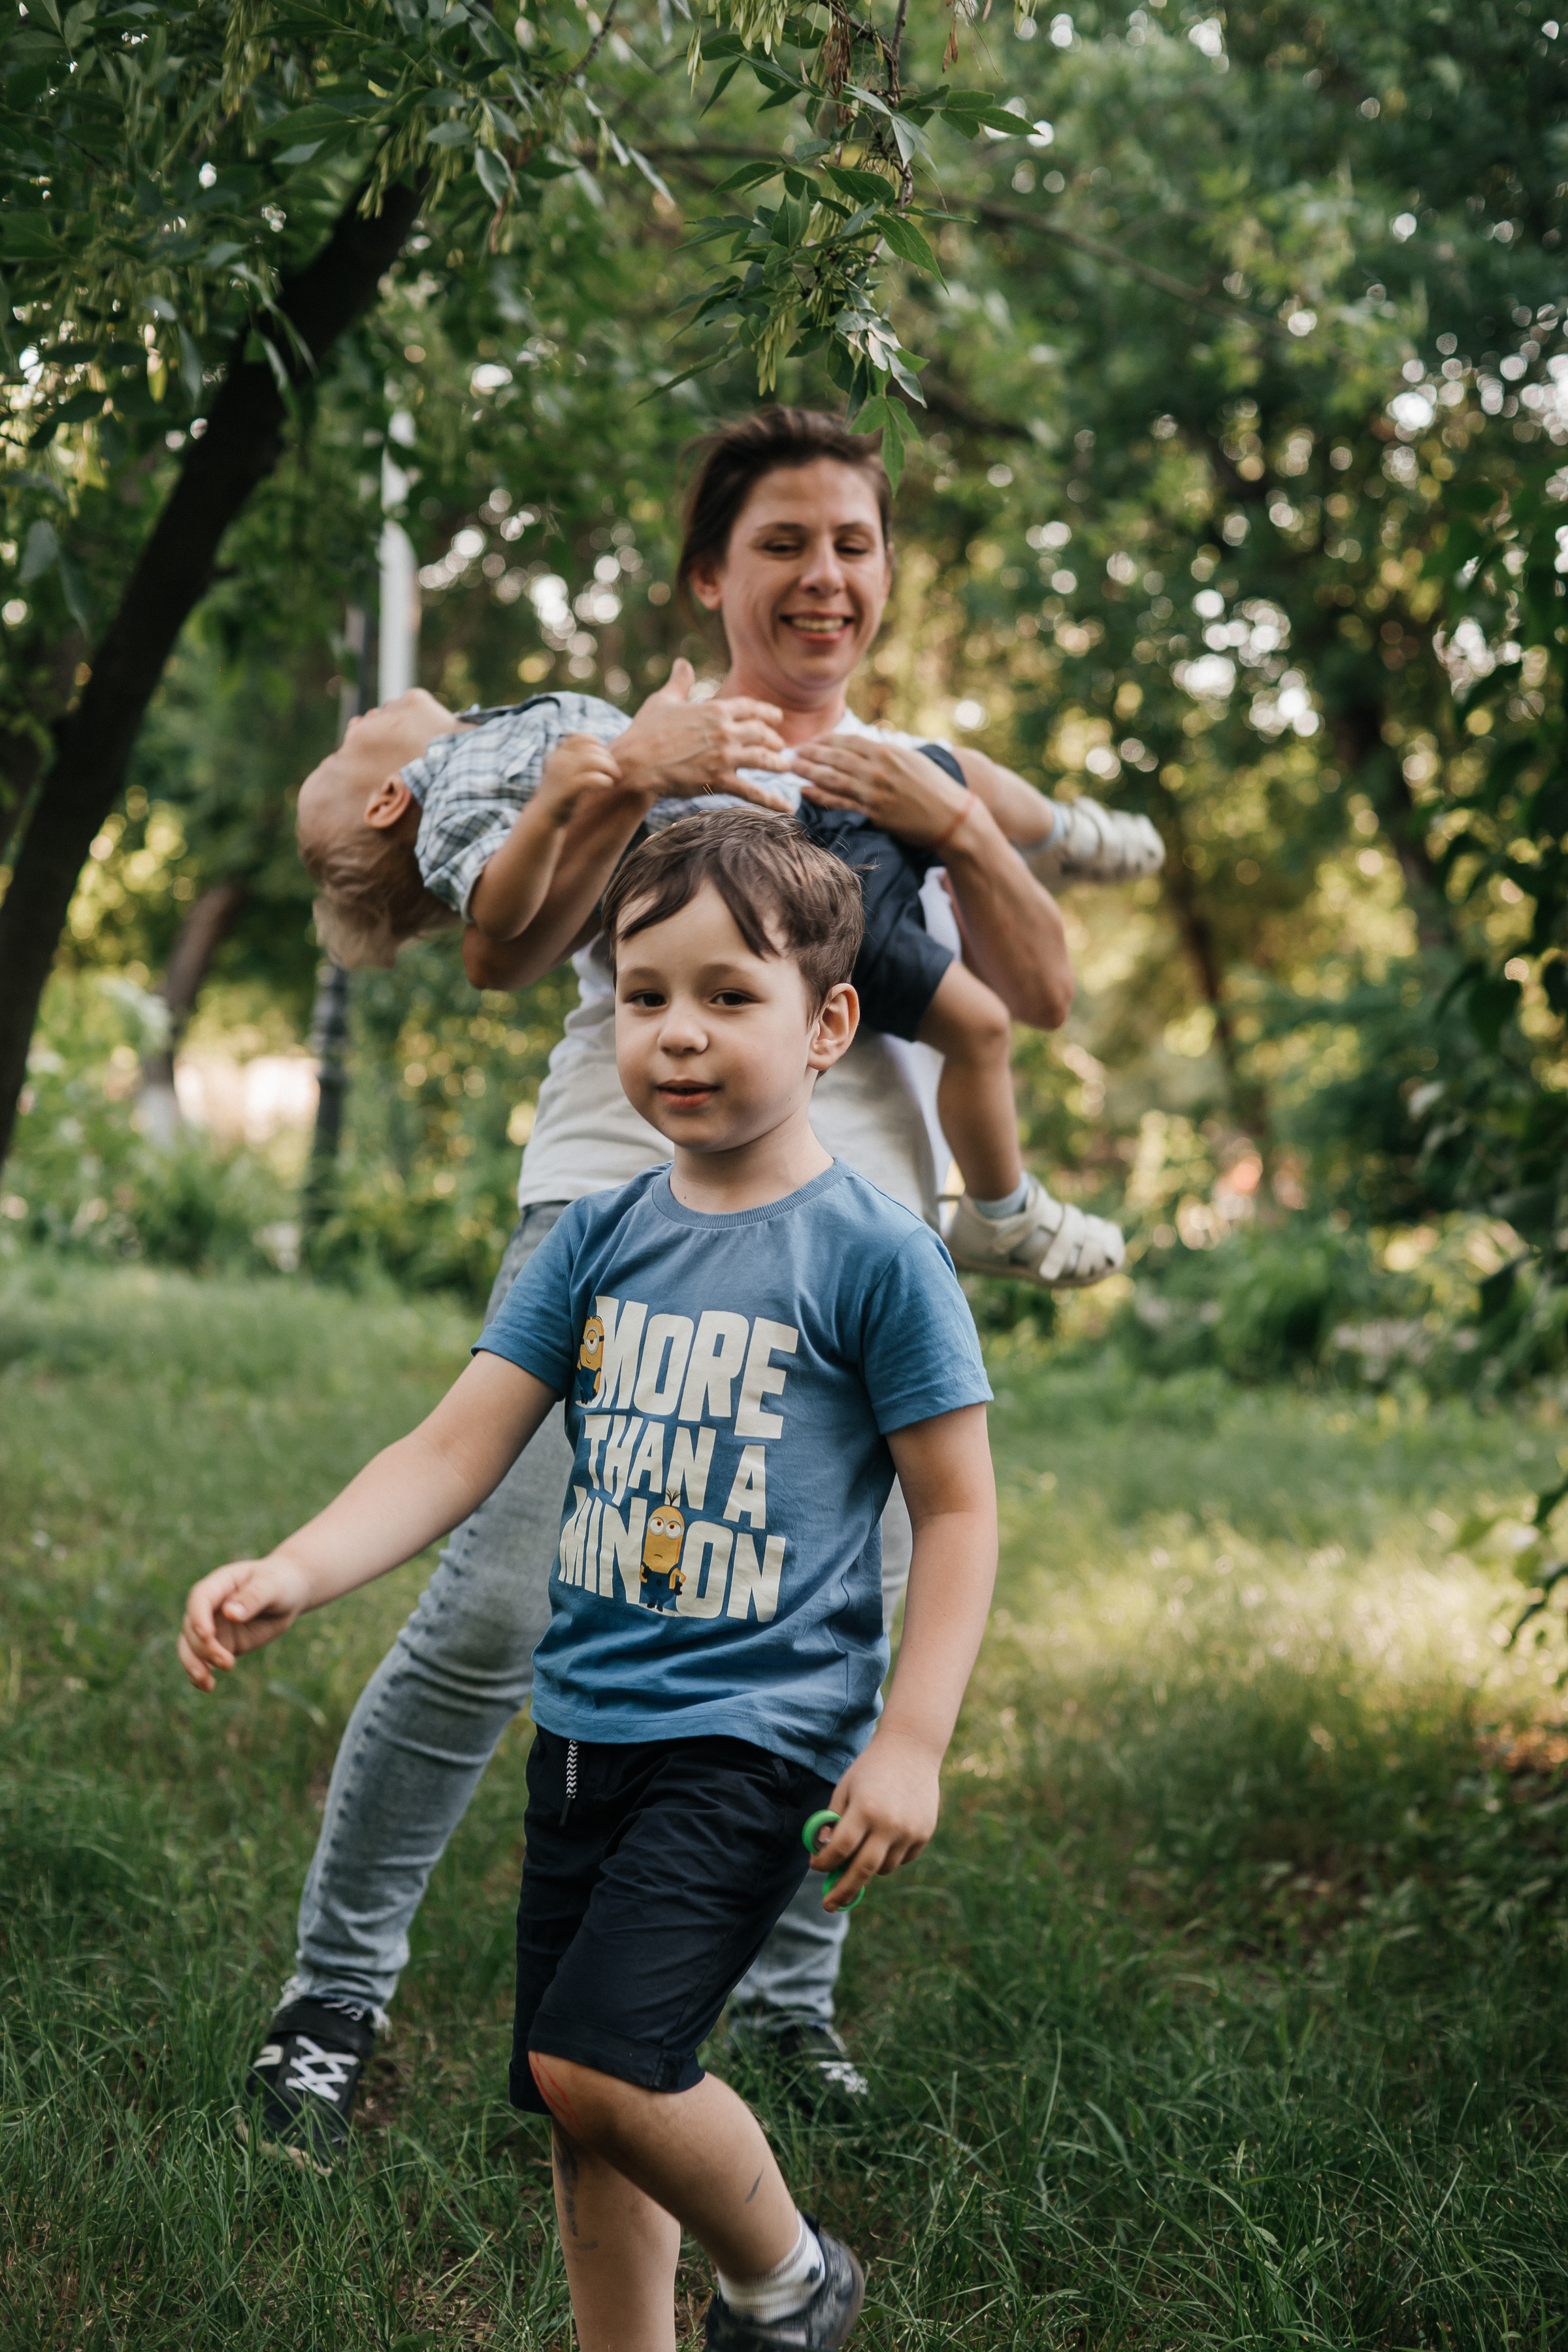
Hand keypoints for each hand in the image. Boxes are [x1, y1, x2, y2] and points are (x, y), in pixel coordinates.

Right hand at [178, 1553, 311, 1691]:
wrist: (289, 1594)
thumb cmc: (280, 1583)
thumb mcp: (273, 1586)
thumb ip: (253, 1597)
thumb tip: (231, 1613)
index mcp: (220, 1583)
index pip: (200, 1598)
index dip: (199, 1617)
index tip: (207, 1635)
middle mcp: (210, 1606)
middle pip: (192, 1627)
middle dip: (204, 1648)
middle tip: (227, 1663)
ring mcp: (213, 1626)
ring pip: (190, 1646)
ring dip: (194, 1664)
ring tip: (207, 1683)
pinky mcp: (221, 1643)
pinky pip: (203, 1660)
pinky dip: (201, 1674)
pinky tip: (207, 1687)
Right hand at [535, 732, 625, 821]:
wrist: (543, 815)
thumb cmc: (560, 793)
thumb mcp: (564, 771)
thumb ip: (577, 759)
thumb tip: (603, 751)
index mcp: (559, 753)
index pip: (582, 738)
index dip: (598, 744)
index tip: (604, 757)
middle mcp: (560, 760)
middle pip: (593, 749)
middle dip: (608, 758)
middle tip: (615, 771)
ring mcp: (563, 773)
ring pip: (594, 760)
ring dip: (610, 767)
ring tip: (614, 777)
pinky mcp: (569, 789)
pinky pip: (593, 778)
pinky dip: (605, 780)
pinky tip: (608, 784)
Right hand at [611, 658, 793, 809]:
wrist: (635, 763)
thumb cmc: (645, 731)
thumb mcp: (664, 700)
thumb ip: (680, 682)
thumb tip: (682, 663)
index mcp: (715, 709)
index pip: (752, 708)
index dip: (768, 713)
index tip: (777, 718)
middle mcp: (725, 731)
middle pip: (763, 733)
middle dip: (774, 740)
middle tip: (780, 746)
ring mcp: (724, 757)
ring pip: (764, 759)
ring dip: (778, 764)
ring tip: (785, 767)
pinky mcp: (719, 781)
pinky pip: (753, 792)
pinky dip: (773, 801)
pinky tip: (788, 807)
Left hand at [791, 735, 968, 847]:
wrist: (953, 818)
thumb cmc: (936, 788)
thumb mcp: (913, 760)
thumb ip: (888, 752)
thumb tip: (869, 745)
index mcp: (887, 752)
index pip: (848, 742)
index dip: (825, 740)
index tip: (810, 741)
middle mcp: (878, 769)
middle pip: (835, 757)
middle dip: (810, 753)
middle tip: (790, 751)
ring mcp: (874, 792)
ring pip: (833, 778)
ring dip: (808, 771)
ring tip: (790, 767)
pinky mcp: (874, 813)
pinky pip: (840, 802)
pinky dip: (820, 795)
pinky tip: (805, 790)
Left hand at [809, 1730, 941, 1911]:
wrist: (912, 1749)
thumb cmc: (870, 1769)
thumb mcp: (845, 1788)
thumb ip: (833, 1821)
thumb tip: (823, 1853)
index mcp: (865, 1809)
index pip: (840, 1849)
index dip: (824, 1863)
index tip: (815, 1867)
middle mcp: (889, 1823)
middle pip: (862, 1870)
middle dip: (842, 1891)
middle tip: (829, 1904)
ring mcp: (910, 1831)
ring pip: (883, 1868)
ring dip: (867, 1869)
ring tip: (861, 1850)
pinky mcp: (924, 1834)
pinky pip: (902, 1859)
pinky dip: (889, 1857)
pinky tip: (885, 1837)